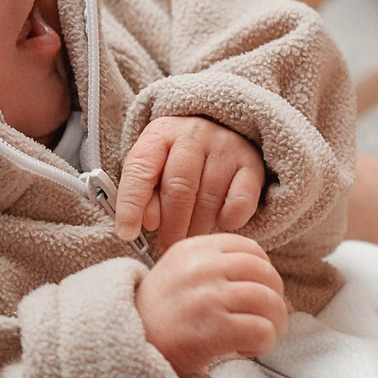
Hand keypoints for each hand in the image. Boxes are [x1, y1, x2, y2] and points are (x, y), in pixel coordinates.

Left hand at [113, 117, 265, 249]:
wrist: (222, 130)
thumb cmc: (178, 159)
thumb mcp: (154, 169)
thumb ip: (145, 193)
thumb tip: (149, 222)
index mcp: (160, 134)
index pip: (140, 169)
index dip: (131, 204)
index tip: (126, 234)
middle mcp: (193, 135)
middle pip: (178, 188)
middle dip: (170, 225)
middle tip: (166, 248)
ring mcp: (226, 147)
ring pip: (208, 198)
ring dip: (196, 228)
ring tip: (189, 240)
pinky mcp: (252, 164)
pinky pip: (239, 202)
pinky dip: (228, 220)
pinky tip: (219, 223)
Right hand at [134, 234, 286, 377]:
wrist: (126, 347)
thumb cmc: (159, 316)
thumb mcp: (178, 272)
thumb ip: (212, 263)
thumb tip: (262, 269)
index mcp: (193, 250)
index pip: (250, 249)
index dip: (264, 271)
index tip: (259, 289)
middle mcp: (201, 269)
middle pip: (265, 274)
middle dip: (275, 298)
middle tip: (267, 317)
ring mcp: (208, 298)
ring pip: (269, 302)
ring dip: (274, 323)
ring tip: (260, 336)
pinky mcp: (214, 330)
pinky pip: (262, 330)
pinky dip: (263, 343)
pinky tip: (245, 349)